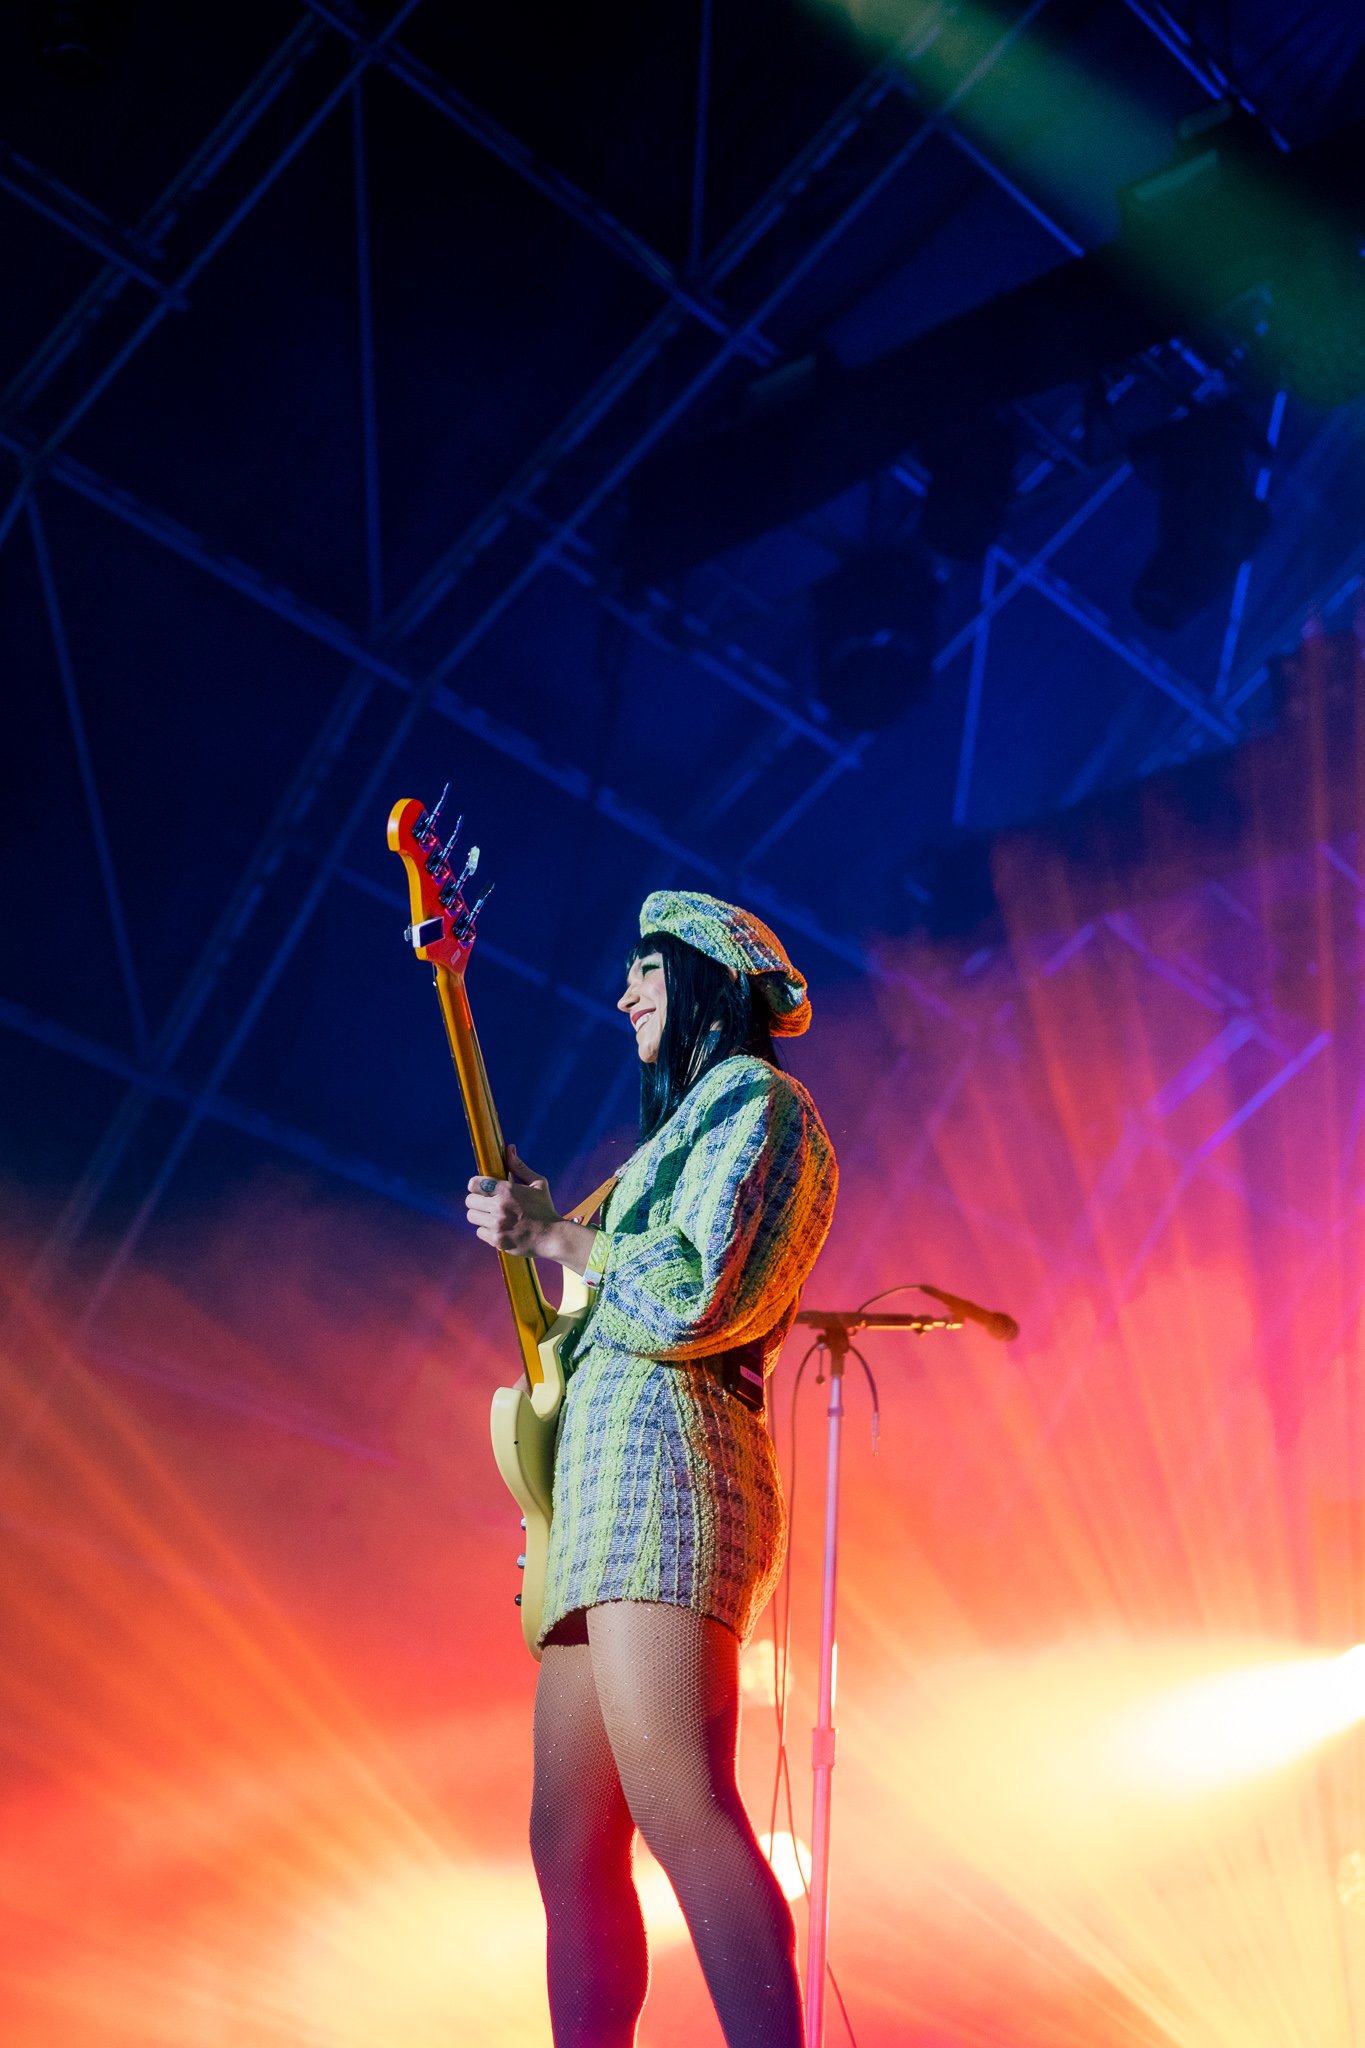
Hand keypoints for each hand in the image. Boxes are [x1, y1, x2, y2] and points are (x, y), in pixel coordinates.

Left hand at [465, 1143, 560, 1257]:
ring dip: (480, 1215)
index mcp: (507, 1190)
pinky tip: (499, 1228)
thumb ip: (519, 1167)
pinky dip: (487, 1230)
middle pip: (470, 1201)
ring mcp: (497, 1225)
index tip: (481, 1188)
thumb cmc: (545, 1208)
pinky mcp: (497, 1240)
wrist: (552, 1236)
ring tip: (492, 1215)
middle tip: (487, 1203)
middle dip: (477, 1200)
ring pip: (472, 1216)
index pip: (474, 1184)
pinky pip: (479, 1232)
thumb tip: (509, 1147)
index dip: (475, 1185)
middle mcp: (500, 1207)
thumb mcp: (538, 1183)